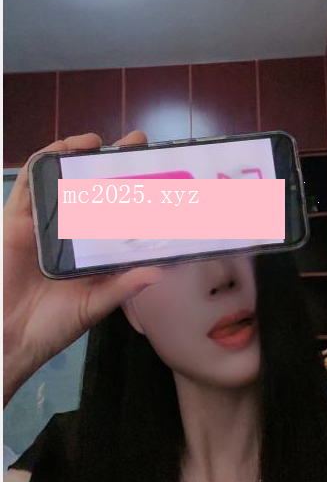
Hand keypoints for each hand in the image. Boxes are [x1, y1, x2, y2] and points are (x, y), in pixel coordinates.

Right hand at [3, 130, 162, 406]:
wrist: (11, 338)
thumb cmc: (52, 325)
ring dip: (78, 156)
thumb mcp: (95, 305)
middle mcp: (69, 231)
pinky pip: (28, 186)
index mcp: (90, 248)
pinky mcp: (17, 221)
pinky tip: (62, 151)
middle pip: (92, 189)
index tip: (157, 173)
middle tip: (136, 144)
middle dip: (112, 163)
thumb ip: (123, 285)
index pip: (116, 211)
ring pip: (61, 181)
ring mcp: (42, 224)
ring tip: (99, 142)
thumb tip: (157, 270)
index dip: (134, 190)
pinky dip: (44, 163)